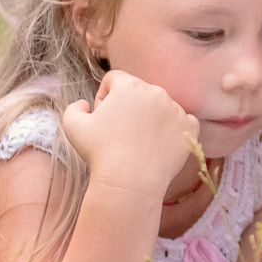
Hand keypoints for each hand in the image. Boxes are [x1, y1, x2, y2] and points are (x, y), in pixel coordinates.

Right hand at [60, 70, 198, 194]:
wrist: (130, 181)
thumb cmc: (99, 152)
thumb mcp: (72, 126)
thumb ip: (75, 107)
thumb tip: (85, 104)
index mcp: (129, 85)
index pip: (114, 79)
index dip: (104, 96)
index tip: (102, 116)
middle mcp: (155, 91)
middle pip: (139, 92)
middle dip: (128, 107)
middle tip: (119, 133)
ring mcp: (175, 109)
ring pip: (160, 107)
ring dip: (150, 118)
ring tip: (138, 143)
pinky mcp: (189, 128)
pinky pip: (183, 122)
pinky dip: (173, 130)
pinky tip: (159, 144)